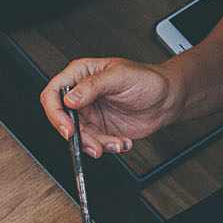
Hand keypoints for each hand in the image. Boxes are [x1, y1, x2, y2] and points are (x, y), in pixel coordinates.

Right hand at [40, 56, 179, 157]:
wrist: (168, 99)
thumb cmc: (147, 79)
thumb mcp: (119, 76)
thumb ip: (92, 86)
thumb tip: (70, 99)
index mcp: (81, 74)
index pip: (54, 92)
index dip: (55, 111)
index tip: (68, 127)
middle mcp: (82, 95)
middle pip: (62, 119)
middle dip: (77, 135)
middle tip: (92, 144)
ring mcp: (90, 113)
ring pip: (78, 136)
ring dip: (95, 145)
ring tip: (114, 143)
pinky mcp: (100, 129)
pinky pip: (94, 143)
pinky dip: (107, 147)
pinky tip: (121, 141)